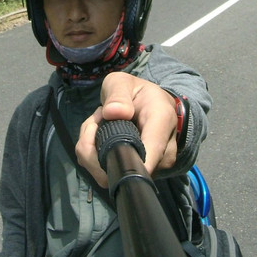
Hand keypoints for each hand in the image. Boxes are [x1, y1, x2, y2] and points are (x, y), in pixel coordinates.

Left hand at [77, 72, 178, 186]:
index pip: (149, 154)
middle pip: (123, 167)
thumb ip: (118, 94)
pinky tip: (103, 136)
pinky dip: (96, 156)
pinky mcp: (140, 173)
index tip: (97, 145)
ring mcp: (154, 167)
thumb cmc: (138, 93)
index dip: (124, 161)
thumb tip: (112, 112)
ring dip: (94, 150)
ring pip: (111, 171)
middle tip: (97, 118)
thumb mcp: (123, 83)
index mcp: (162, 124)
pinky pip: (108, 172)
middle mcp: (163, 152)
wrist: (153, 107)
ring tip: (101, 123)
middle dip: (95, 145)